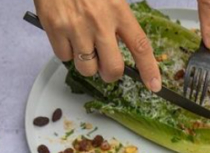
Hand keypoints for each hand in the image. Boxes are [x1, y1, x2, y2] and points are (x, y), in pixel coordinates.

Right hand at [34, 0, 161, 89]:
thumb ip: (119, 19)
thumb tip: (122, 44)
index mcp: (118, 10)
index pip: (140, 46)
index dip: (149, 69)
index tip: (154, 85)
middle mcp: (99, 22)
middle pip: (113, 68)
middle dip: (111, 74)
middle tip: (107, 67)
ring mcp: (76, 27)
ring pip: (87, 68)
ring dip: (87, 64)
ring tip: (83, 45)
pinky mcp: (55, 29)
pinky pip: (64, 57)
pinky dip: (66, 51)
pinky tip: (67, 35)